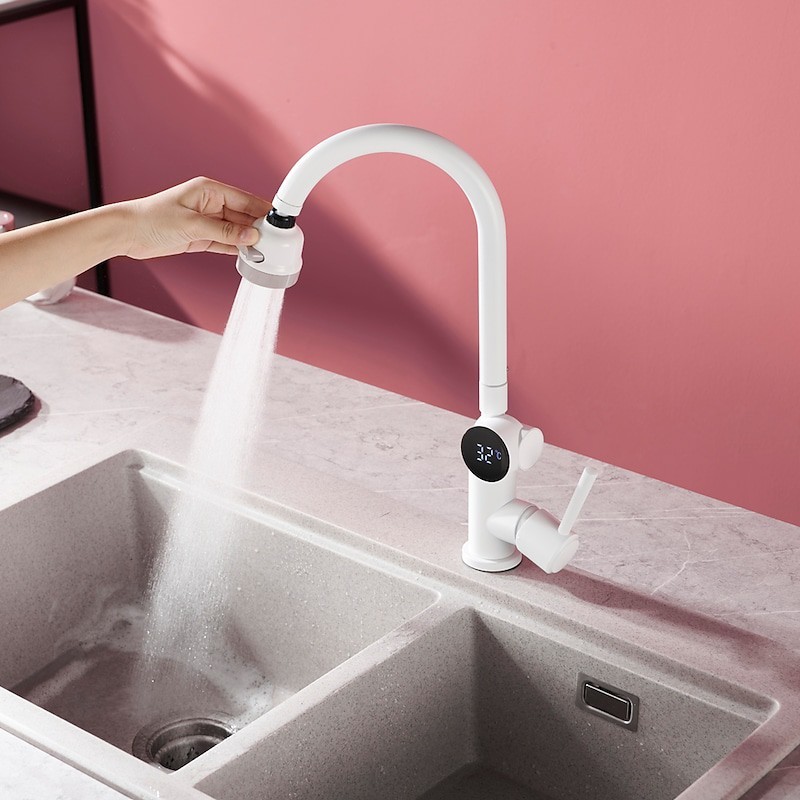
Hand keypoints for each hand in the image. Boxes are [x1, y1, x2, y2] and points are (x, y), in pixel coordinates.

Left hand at [121, 177, 270, 259]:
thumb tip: (251, 235)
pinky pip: (227, 242)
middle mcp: (211, 204)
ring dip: (250, 241)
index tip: (280, 223)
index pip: (245, 200)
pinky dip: (238, 249)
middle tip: (277, 243)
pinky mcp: (202, 237)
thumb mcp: (192, 224)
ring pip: (237, 230)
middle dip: (260, 229)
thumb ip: (224, 231)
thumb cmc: (152, 219)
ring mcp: (208, 221)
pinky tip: (250, 255)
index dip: (264, 211)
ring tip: (266, 252)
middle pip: (244, 216)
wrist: (128, 233)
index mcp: (210, 190)